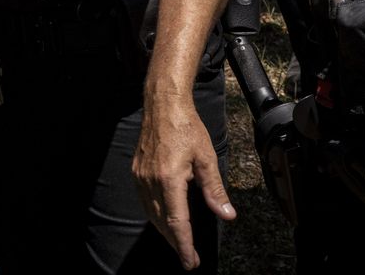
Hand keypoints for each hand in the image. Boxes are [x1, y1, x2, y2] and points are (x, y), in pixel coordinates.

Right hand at [134, 95, 235, 269]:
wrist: (163, 105)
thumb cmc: (186, 127)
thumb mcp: (206, 158)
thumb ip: (215, 190)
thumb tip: (227, 214)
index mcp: (169, 179)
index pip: (178, 222)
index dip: (185, 245)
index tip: (191, 261)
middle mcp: (151, 180)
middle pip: (163, 222)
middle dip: (177, 243)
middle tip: (190, 259)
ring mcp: (141, 176)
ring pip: (152, 214)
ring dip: (166, 231)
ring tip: (180, 243)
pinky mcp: (137, 171)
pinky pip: (145, 202)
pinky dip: (156, 216)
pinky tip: (165, 219)